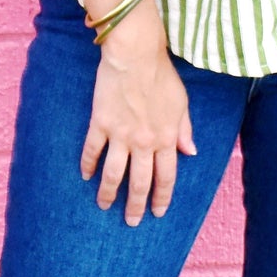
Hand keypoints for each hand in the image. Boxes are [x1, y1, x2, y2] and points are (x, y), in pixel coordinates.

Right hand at [79, 0, 196, 225]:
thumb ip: (185, 130)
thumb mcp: (182, 103)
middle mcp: (144, 142)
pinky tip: (85, 176)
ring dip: (109, 194)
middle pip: (139, 183)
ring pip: (114, 174)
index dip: (162, 198)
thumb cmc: (162, 76)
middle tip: (131, 221)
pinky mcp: (101, 124)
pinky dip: (88, 165)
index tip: (158, 212)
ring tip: (104, 206)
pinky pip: (92, 151)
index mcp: (166, 138)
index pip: (165, 177)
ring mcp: (120, 135)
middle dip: (135, 206)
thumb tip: (190, 151)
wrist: (136, 55)